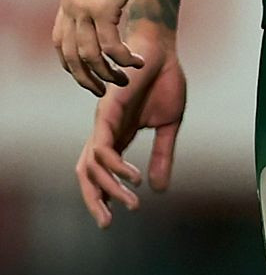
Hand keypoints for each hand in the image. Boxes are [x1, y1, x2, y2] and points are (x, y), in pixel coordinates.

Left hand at [52, 0, 146, 94]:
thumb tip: (99, 10)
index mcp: (67, 4)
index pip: (60, 44)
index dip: (72, 65)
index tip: (88, 76)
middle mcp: (71, 9)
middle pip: (72, 56)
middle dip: (87, 78)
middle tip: (104, 89)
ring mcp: (84, 9)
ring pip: (90, 55)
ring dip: (108, 72)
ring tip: (124, 79)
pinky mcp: (104, 7)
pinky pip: (111, 43)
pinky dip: (123, 58)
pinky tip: (136, 61)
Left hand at [75, 20, 183, 227]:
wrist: (162, 50)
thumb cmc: (165, 80)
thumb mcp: (170, 124)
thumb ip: (163, 155)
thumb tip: (158, 190)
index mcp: (119, 136)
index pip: (101, 173)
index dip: (103, 196)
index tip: (116, 217)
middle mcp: (105, 133)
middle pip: (87, 175)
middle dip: (94, 200)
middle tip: (107, 223)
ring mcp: (103, 124)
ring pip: (91, 166)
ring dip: (107, 189)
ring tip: (130, 202)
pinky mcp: (107, 114)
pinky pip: (104, 147)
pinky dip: (115, 166)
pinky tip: (133, 177)